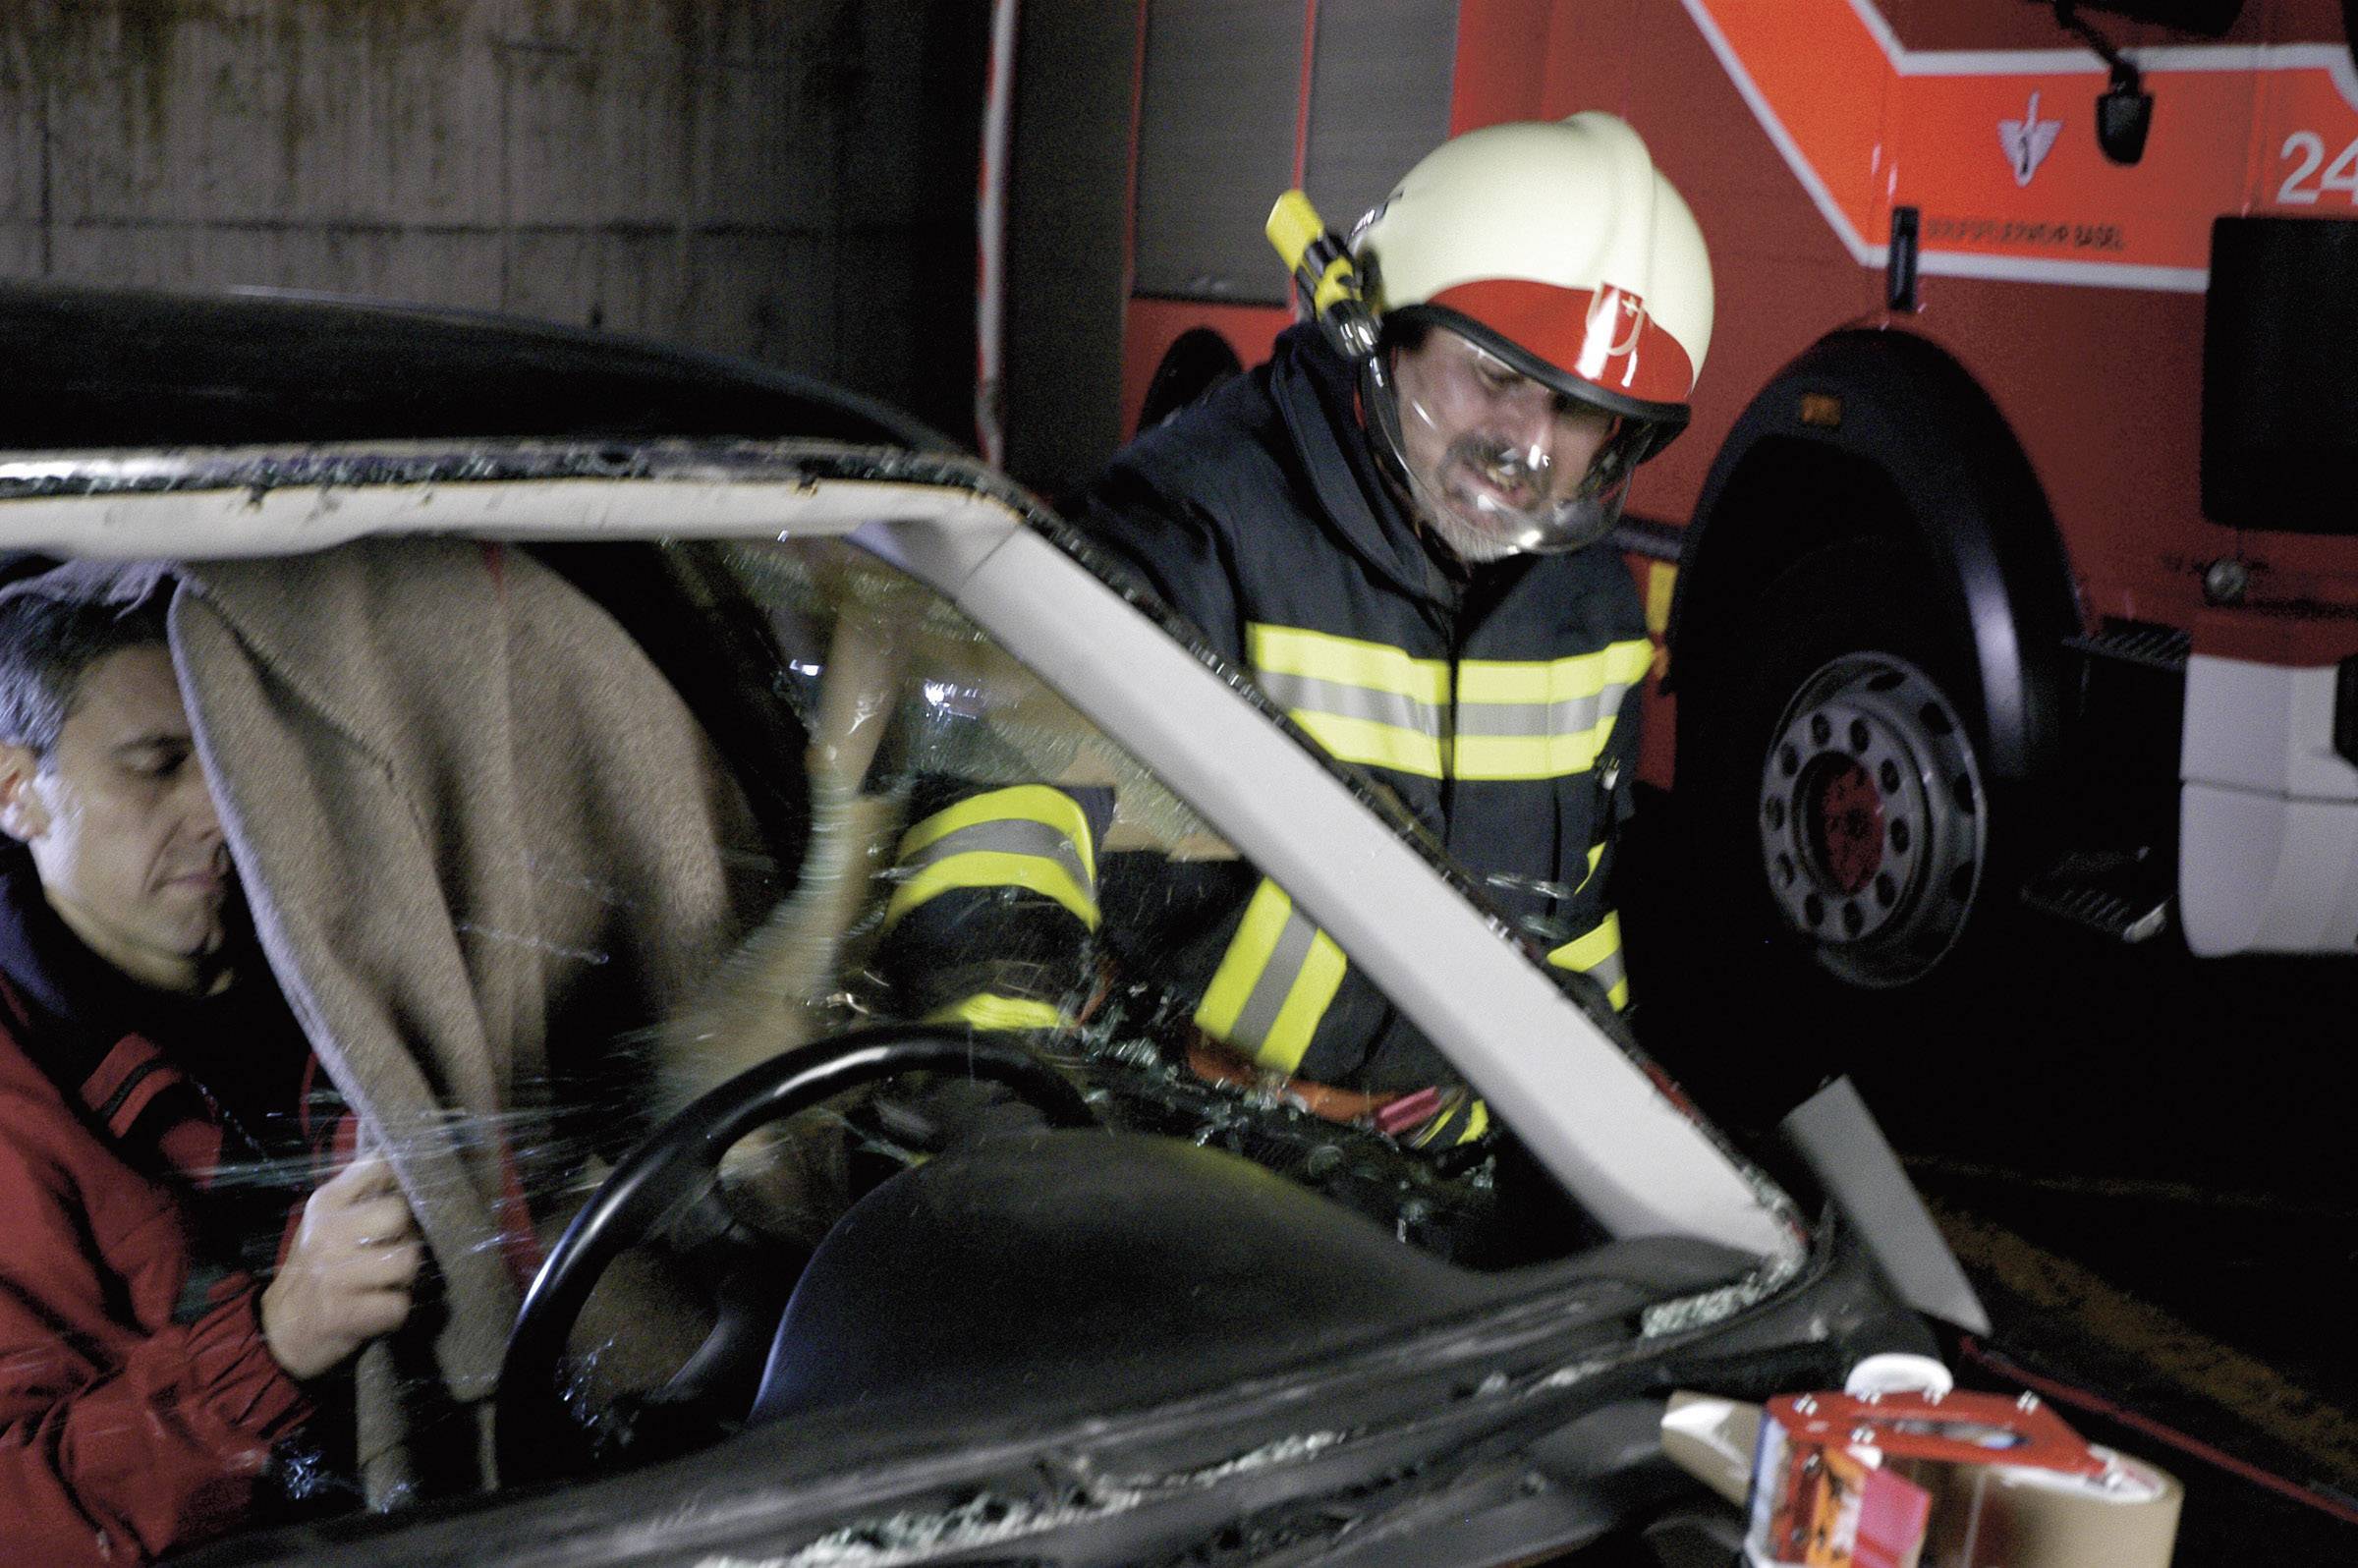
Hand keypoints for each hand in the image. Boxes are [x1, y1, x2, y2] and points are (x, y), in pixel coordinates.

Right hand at [260, 1152, 422, 1380]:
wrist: (281, 1327)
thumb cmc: (316, 1267)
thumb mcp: (327, 1221)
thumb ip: (361, 1193)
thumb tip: (406, 1166)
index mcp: (325, 1204)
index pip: (378, 1166)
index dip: (401, 1180)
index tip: (403, 1196)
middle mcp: (327, 1234)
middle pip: (399, 1213)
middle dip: (407, 1234)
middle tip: (395, 1249)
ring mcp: (334, 1274)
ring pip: (407, 1260)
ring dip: (406, 1276)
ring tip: (389, 1280)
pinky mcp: (344, 1313)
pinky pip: (399, 1305)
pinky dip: (396, 1310)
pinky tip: (379, 1307)